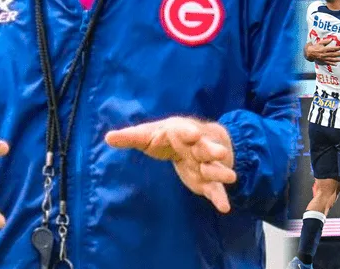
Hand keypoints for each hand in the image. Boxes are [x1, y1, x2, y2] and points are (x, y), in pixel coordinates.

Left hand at [106, 117, 236, 212]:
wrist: (198, 137)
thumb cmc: (168, 136)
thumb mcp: (149, 134)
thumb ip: (131, 137)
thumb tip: (108, 137)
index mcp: (181, 132)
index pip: (184, 131)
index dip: (187, 133)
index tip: (192, 134)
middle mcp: (197, 146)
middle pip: (205, 147)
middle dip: (211, 150)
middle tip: (218, 153)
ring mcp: (204, 163)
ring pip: (213, 167)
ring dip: (221, 171)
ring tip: (231, 177)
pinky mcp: (207, 180)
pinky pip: (215, 189)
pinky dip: (219, 197)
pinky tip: (225, 207)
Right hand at [307, 39, 339, 65]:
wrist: (310, 53)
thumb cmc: (315, 47)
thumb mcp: (320, 43)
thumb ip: (326, 41)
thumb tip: (331, 39)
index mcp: (324, 49)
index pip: (331, 49)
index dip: (337, 48)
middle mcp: (324, 54)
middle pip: (332, 54)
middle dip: (338, 54)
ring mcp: (324, 58)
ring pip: (331, 59)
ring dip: (336, 59)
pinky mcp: (323, 61)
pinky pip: (328, 63)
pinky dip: (332, 63)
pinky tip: (336, 64)